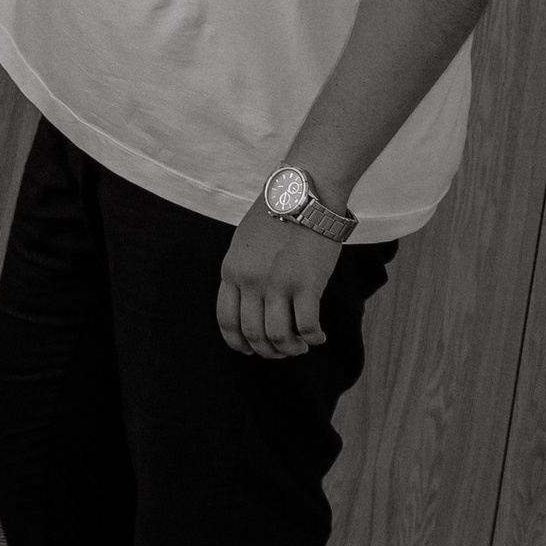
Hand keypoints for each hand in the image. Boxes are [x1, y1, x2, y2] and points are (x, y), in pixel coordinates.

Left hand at [217, 196, 338, 359]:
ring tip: (302, 346)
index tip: (250, 350)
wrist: (303, 193)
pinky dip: (314, 338)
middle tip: (282, 351)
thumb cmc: (277, 215)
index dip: (238, 343)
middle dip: (268, 351)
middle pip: (253, 334)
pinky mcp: (307, 283)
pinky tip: (319, 336)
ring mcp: (278, 284)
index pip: (226, 320)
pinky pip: (307, 326)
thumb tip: (250, 307)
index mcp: (231, 270)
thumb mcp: (244, 242)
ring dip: (291, 349)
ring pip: (279, 337)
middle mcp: (251, 281)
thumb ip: (242, 272)